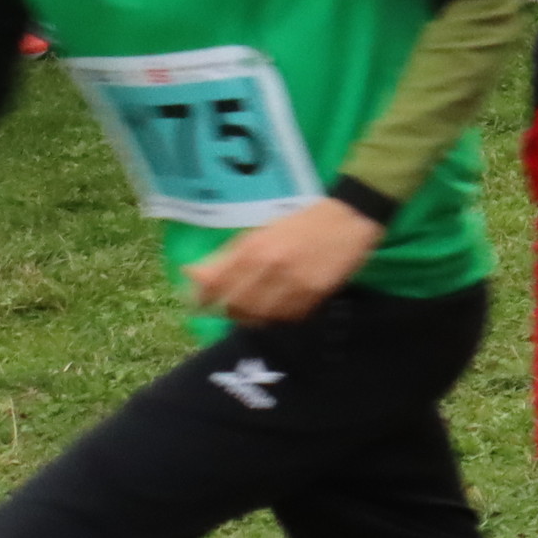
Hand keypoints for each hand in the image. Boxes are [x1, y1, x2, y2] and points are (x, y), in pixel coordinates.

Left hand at [185, 195, 382, 327]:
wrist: (347, 220)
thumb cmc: (299, 225)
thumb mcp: (259, 234)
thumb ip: (226, 256)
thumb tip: (190, 273)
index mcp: (252, 248)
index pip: (215, 285)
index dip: (202, 299)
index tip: (199, 305)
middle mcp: (270, 267)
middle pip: (235, 305)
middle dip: (229, 311)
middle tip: (231, 309)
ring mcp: (294, 282)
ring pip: (260, 316)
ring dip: (253, 318)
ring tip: (255, 311)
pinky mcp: (315, 294)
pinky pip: (287, 317)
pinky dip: (278, 317)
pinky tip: (279, 308)